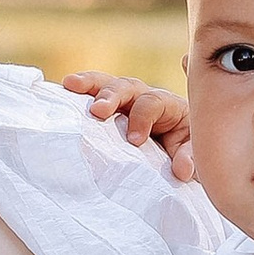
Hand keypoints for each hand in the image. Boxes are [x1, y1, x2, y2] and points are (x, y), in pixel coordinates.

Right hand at [64, 70, 195, 179]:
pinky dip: (77, 94)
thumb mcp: (193, 154)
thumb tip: (181, 170)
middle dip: (111, 95)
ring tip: (69, 84)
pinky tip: (60, 93)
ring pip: (106, 85)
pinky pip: (92, 97)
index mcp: (168, 106)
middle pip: (127, 87)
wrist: (178, 156)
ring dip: (89, 85)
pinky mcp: (109, 112)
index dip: (142, 118)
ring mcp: (124, 103)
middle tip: (97, 110)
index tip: (134, 140)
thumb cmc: (187, 152)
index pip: (152, 103)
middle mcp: (144, 98)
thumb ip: (190, 157)